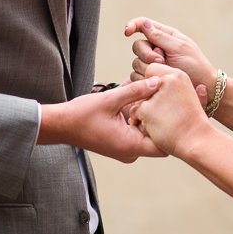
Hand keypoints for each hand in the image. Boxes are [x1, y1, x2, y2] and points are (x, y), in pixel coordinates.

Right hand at [38, 78, 166, 161]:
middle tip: (162, 100)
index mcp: (130, 146)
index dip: (170, 127)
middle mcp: (130, 152)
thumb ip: (135, 90)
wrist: (61, 125)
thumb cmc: (81, 115)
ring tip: (150, 100)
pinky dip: (140, 120)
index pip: (164, 145)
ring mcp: (125, 149)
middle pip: (158, 139)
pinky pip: (138, 134)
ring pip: (147, 135)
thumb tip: (156, 81)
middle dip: (160, 119)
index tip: (170, 109)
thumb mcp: (111, 99)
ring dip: (149, 118)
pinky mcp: (121, 144)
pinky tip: (138, 104)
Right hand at [125, 18, 216, 100]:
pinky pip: (137, 76)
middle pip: (138, 46)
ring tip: (164, 74)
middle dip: (147, 54)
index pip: (143, 26)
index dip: (133, 26)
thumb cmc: (195, 66)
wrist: (201, 88)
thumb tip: (144, 23)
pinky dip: (144, 79)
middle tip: (160, 62)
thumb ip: (160, 37)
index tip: (127, 32)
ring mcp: (152, 64)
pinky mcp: (150, 78)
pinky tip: (155, 82)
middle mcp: (157, 48)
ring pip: (136, 62)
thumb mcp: (179, 48)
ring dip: (148, 68)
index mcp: (165, 36)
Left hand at [127, 65, 209, 156]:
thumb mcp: (193, 98)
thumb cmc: (195, 122)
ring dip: (144, 111)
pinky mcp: (146, 109)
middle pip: (142, 87)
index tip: (161, 99)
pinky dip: (140, 122)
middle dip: (147, 100)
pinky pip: (134, 113)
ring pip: (137, 100)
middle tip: (161, 113)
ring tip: (161, 122)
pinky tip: (154, 128)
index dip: (152, 86)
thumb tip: (190, 86)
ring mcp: (156, 94)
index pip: (152, 71)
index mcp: (178, 75)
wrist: (196, 140)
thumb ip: (181, 88)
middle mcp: (166, 80)